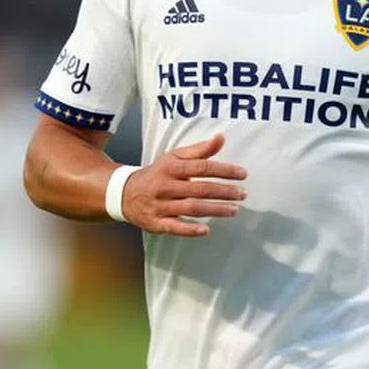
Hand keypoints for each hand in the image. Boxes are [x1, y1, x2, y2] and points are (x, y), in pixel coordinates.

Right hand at [121, 134, 246, 236]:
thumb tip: (221, 138)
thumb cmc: (158, 173)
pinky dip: (190, 230)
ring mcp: (160, 206)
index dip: (224, 170)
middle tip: (243, 194)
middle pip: (200, 189)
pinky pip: (174, 227)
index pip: (202, 167)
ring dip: (215, 210)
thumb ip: (200, 150)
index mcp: (171, 167)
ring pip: (191, 208)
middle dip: (224, 192)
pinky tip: (206, 230)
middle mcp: (165, 186)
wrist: (125, 193)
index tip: (243, 174)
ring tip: (234, 210)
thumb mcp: (175, 158)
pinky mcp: (156, 223)